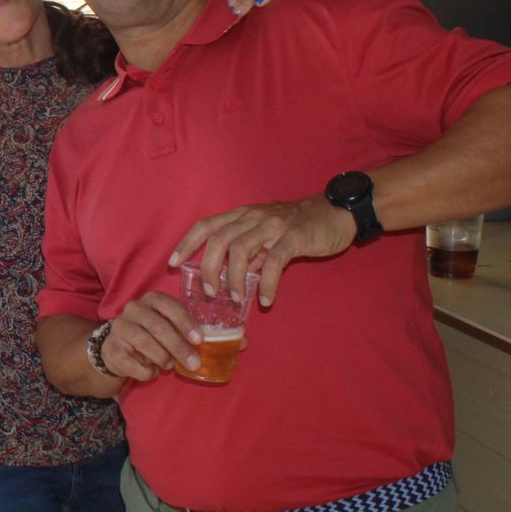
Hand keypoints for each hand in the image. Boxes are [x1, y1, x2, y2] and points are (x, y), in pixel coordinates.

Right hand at [99, 293, 204, 379]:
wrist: (118, 348)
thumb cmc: (151, 336)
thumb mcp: (166, 325)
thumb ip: (181, 329)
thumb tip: (206, 344)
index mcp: (151, 300)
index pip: (169, 306)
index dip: (185, 322)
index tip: (199, 340)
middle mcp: (133, 309)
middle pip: (158, 326)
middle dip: (178, 347)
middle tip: (193, 363)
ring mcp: (119, 327)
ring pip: (144, 342)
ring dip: (162, 358)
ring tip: (169, 366)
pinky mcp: (111, 347)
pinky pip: (131, 362)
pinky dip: (146, 371)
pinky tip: (151, 372)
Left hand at [169, 195, 356, 307]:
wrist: (336, 213)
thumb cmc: (300, 225)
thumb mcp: (269, 234)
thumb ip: (251, 252)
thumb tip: (234, 277)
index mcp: (243, 215)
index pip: (206, 225)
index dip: (187, 243)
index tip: (173, 263)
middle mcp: (253, 217)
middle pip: (218, 239)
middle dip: (208, 268)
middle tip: (210, 292)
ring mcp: (273, 226)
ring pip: (240, 250)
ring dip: (233, 277)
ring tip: (234, 298)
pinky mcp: (293, 237)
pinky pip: (273, 262)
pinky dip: (265, 283)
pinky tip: (265, 299)